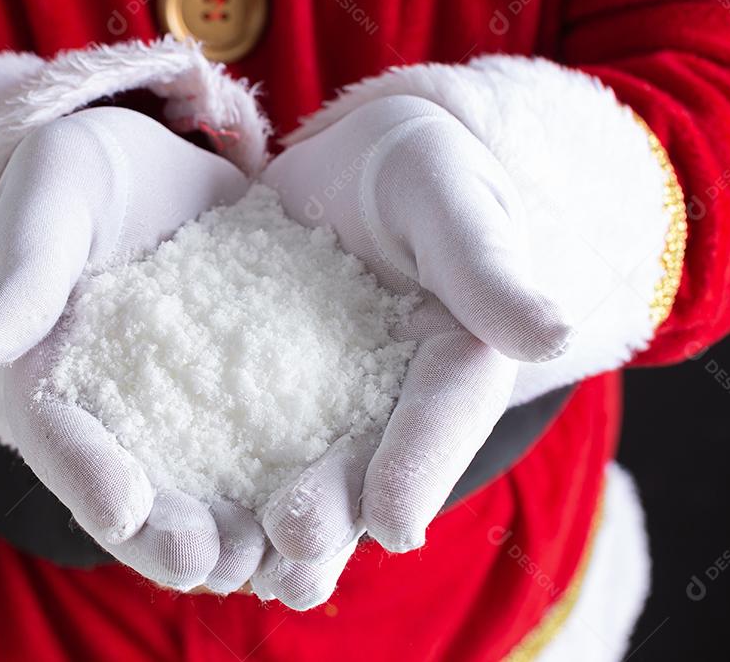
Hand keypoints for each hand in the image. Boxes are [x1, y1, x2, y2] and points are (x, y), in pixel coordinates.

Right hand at [0, 106, 264, 591]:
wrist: (159, 175)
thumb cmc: (85, 179)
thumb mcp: (53, 199)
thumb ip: (26, 262)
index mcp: (56, 380)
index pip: (61, 435)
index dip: (87, 475)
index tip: (122, 508)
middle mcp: (121, 418)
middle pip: (139, 492)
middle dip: (170, 535)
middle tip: (209, 562)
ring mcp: (187, 415)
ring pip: (209, 492)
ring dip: (241, 538)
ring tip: (279, 565)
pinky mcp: (252, 396)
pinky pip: (276, 448)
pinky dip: (301, 486)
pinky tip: (341, 508)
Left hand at [253, 95, 572, 607]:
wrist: (353, 164)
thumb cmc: (420, 169)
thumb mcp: (449, 199)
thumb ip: (486, 265)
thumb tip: (550, 335)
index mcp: (457, 360)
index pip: (444, 413)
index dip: (420, 466)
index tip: (394, 523)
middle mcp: (397, 399)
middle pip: (370, 461)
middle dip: (337, 509)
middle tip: (294, 542)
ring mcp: (332, 400)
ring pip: (311, 469)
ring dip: (278, 523)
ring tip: (242, 566)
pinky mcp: (268, 387)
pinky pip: (244, 430)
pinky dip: (220, 472)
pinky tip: (180, 509)